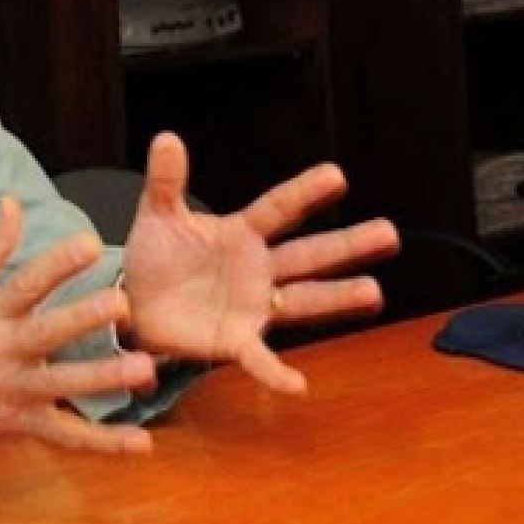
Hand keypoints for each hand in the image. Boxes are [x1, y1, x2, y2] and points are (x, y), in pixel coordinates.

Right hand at [0, 197, 157, 454]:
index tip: (90, 244)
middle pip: (49, 333)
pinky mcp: (23, 424)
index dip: (58, 263)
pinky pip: (67, 436)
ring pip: (65, 385)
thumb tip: (13, 203)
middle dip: (85, 318)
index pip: (26, 283)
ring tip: (143, 369)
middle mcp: (5, 350)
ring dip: (104, 379)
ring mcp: (16, 390)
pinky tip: (140, 443)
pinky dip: (104, 443)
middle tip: (123, 304)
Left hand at [123, 132, 399, 394]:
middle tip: (389, 233)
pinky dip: (276, 372)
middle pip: (308, 255)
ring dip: (336, 298)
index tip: (336, 175)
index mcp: (240, 234)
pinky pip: (260, 358)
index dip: (303, 193)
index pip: (277, 209)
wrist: (134, 303)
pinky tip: (297, 385)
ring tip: (374, 293)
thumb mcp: (158, 215)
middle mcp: (258, 269)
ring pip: (303, 301)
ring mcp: (253, 306)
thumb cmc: (155, 256)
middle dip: (347, 245)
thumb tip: (166, 138)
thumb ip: (166, 181)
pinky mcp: (236, 340)